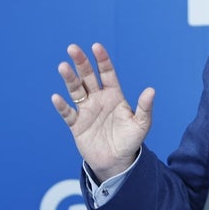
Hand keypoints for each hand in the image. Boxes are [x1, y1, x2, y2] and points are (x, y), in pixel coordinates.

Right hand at [52, 43, 153, 181]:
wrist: (117, 162)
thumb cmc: (130, 141)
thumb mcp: (141, 125)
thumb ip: (144, 108)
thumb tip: (151, 90)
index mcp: (113, 95)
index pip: (107, 73)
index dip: (102, 60)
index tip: (96, 47)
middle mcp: (98, 99)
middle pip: (87, 76)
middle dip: (81, 63)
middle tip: (73, 48)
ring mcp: (86, 110)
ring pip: (75, 90)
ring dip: (69, 79)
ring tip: (63, 67)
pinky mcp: (76, 124)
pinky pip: (67, 113)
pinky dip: (62, 106)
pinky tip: (57, 97)